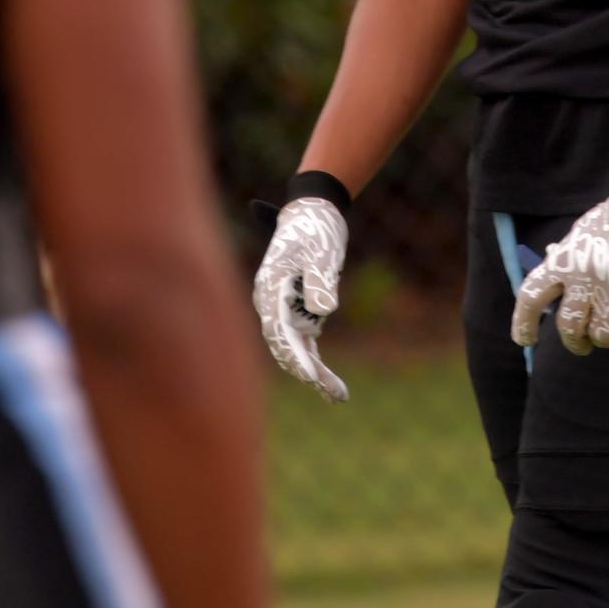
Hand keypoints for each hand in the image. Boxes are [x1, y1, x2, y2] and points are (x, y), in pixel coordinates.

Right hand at [252, 197, 348, 402]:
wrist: (313, 212)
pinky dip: (316, 361)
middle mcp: (271, 302)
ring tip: (339, 395)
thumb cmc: (315, 230)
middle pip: (284, 344)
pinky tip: (331, 384)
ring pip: (295, 348)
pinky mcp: (298, 311)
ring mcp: (283, 309)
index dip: (294, 353)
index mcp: (269, 287)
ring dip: (314, 372)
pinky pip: (305, 343)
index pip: (277, 329)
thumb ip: (319, 279)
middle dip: (305, 370)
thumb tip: (324, 310)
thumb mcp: (321, 252)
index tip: (310, 373)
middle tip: (331, 391)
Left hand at [511, 154, 608, 354]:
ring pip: (601, 336)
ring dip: (602, 337)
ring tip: (607, 325)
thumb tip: (549, 290)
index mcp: (566, 259)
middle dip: (573, 342)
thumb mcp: (580, 235)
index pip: (532, 297)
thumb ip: (564, 262)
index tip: (525, 339)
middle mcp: (587, 278)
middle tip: (579, 343)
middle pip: (568, 327)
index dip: (523, 323)